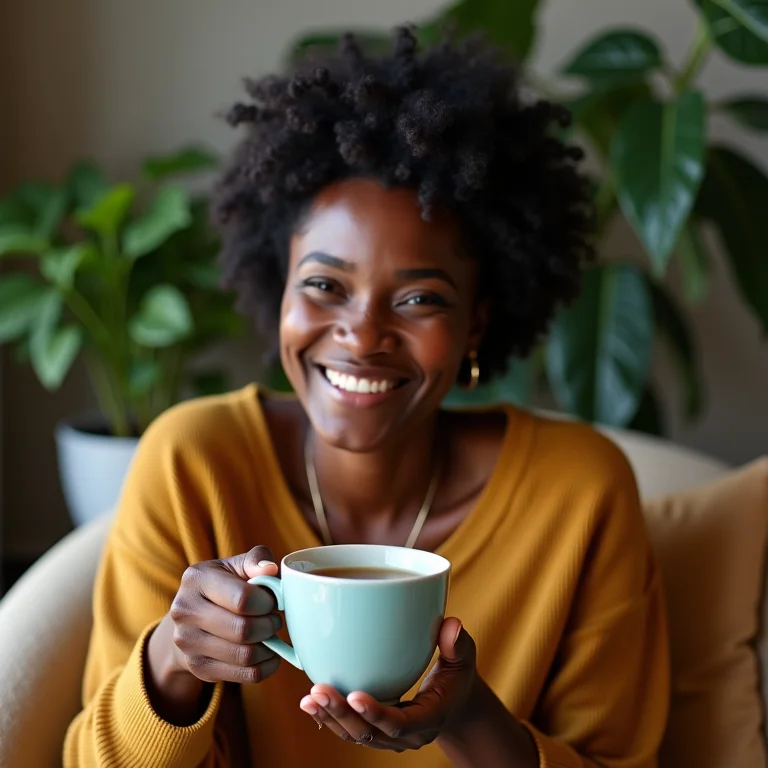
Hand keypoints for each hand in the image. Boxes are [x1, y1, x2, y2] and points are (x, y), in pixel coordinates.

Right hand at [158, 545, 282, 684]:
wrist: (191, 617)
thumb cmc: (224, 585)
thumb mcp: (236, 565)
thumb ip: (256, 559)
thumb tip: (270, 569)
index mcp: (196, 579)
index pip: (242, 599)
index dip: (267, 602)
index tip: (272, 600)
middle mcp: (185, 611)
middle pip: (243, 630)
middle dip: (269, 625)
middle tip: (274, 619)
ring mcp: (188, 643)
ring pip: (245, 655)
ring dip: (268, 646)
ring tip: (269, 634)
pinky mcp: (199, 668)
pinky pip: (246, 675)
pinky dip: (266, 666)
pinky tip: (269, 653)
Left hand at [299, 617, 476, 750]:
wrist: (456, 706)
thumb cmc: (458, 677)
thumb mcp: (464, 659)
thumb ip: (458, 644)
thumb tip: (451, 624)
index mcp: (430, 718)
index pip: (400, 724)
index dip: (377, 714)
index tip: (355, 695)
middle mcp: (407, 735)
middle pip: (370, 734)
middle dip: (342, 715)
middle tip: (318, 691)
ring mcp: (390, 737)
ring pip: (356, 736)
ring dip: (330, 719)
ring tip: (308, 699)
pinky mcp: (377, 731)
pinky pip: (351, 731)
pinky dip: (330, 719)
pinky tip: (311, 704)